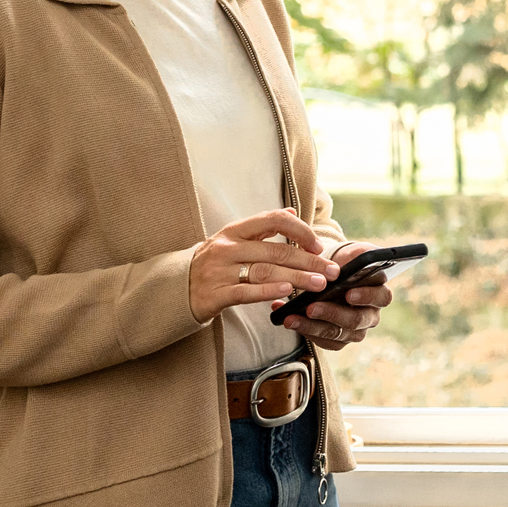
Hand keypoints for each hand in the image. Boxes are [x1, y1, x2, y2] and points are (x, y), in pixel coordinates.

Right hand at [188, 209, 341, 324]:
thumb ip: (262, 228)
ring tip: (319, 284)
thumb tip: (291, 212)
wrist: (175, 288)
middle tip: (332, 271)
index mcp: (234, 230)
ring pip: (265, 272)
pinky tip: (288, 292)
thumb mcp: (233, 239)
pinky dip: (269, 291)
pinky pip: (246, 292)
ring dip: (297, 278)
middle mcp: (227, 247)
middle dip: (308, 261)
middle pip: (275, 251)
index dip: (299, 231)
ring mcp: (220, 271)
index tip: (318, 245)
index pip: (272, 220)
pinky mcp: (215, 294)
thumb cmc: (213, 264)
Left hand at [279, 240, 393, 351]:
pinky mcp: (338, 340)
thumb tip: (363, 259)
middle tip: (311, 307)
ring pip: (337, 333)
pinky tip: (290, 320)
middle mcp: (370, 315)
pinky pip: (324, 341)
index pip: (381, 297)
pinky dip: (306, 331)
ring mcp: (355, 331)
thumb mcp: (354, 253)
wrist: (329, 274)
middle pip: (356, 320)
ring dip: (313, 325)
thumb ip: (362, 254)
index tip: (348, 293)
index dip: (366, 297)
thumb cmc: (345, 263)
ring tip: (292, 317)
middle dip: (332, 313)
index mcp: (380, 293)